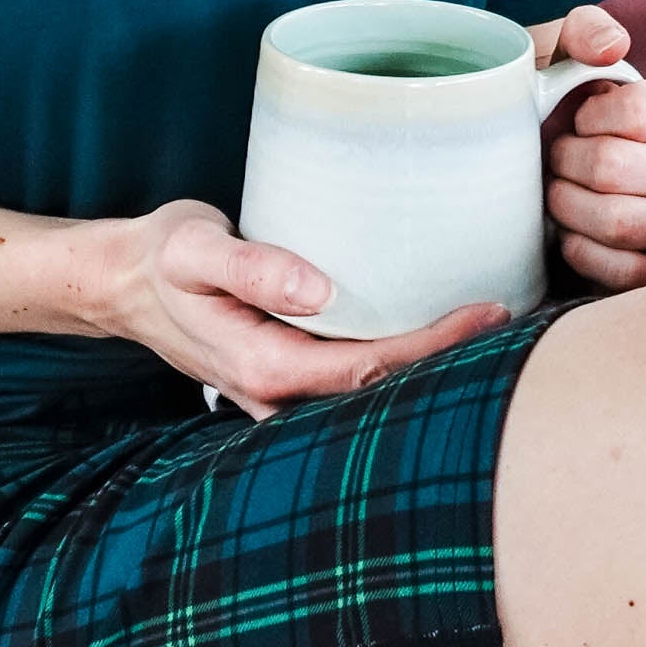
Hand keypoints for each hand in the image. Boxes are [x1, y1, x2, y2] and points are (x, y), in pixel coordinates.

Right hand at [88, 199, 513, 423]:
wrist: (124, 284)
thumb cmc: (160, 260)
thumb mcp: (191, 249)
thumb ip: (249, 265)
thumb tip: (318, 289)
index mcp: (266, 369)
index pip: (371, 371)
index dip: (435, 348)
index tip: (488, 313)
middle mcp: (282, 397)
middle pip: (387, 393)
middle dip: (454, 365)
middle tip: (521, 319)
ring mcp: (288, 394)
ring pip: (376, 395)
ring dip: (434, 368)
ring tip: (499, 330)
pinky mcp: (295, 374)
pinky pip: (359, 379)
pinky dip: (405, 361)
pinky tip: (439, 334)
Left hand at [527, 7, 645, 290]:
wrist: (565, 167)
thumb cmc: (575, 107)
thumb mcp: (573, 54)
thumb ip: (587, 29)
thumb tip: (611, 48)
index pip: (637, 113)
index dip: (588, 116)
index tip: (579, 118)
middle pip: (617, 168)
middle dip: (567, 161)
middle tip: (558, 158)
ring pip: (620, 223)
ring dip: (569, 206)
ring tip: (560, 191)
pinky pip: (623, 272)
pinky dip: (581, 250)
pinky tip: (571, 231)